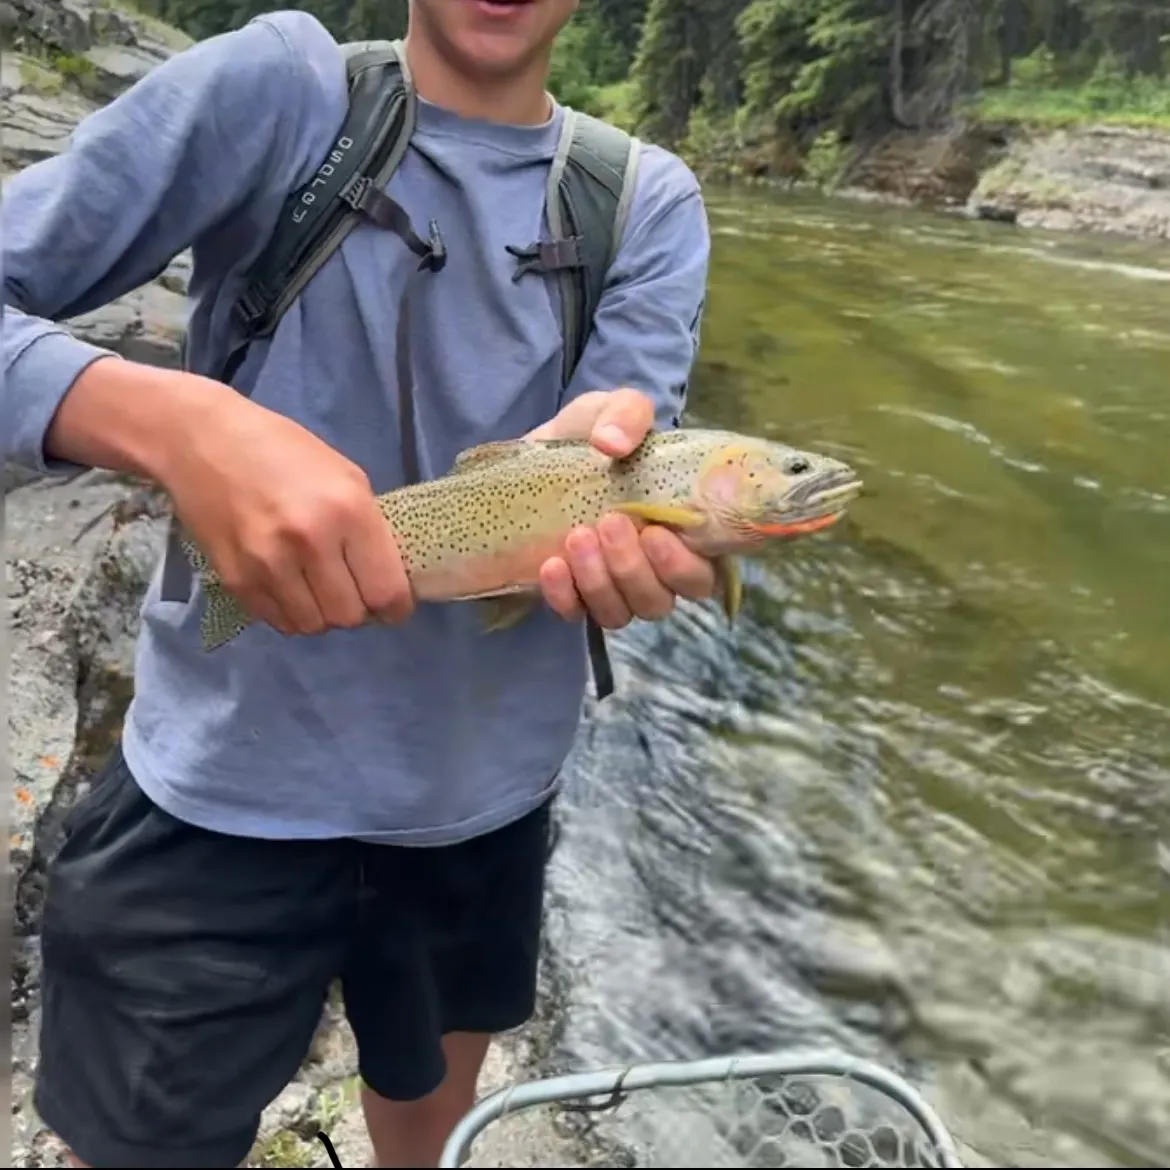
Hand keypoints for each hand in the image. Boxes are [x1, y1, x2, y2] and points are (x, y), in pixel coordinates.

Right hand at [161, 377, 412, 637]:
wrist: (202, 439)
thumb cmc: (285, 450)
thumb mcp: (346, 477)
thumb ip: (370, 530)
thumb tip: (389, 580)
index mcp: (349, 511)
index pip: (387, 591)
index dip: (396, 608)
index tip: (393, 607)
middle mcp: (310, 542)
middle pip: (350, 616)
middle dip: (358, 610)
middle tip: (352, 591)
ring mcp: (269, 564)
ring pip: (314, 625)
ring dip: (323, 614)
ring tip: (319, 589)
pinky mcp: (236, 578)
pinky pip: (278, 621)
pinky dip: (291, 613)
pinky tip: (290, 587)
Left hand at [530, 389, 716, 628]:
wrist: (537, 456)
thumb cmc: (593, 436)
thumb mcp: (612, 409)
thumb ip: (626, 414)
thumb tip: (612, 442)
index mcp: (683, 533)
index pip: (705, 575)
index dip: (685, 567)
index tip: (657, 532)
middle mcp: (653, 571)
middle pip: (661, 601)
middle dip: (634, 569)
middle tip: (611, 522)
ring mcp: (613, 588)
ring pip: (621, 613)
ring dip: (600, 581)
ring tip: (577, 536)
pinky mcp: (573, 595)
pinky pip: (576, 614)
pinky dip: (564, 595)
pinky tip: (550, 565)